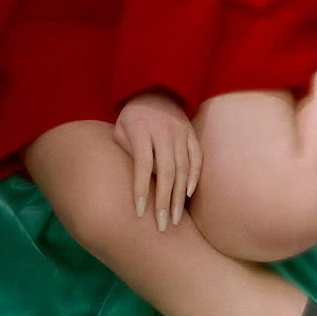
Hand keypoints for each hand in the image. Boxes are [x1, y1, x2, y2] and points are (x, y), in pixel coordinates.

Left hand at [113, 89, 202, 231]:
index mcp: (141, 129)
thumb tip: (134, 183)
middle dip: (164, 201)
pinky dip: (195, 177)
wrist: (153, 90)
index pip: (142, 164)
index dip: (141, 189)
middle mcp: (163, 130)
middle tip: (163, 226)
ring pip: (183, 168)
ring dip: (180, 196)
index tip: (138, 212)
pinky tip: (188, 194)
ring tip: (175, 218)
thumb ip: (126, 153)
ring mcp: (180, 131)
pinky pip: (197, 158)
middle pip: (166, 171)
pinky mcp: (191, 133)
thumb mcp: (120, 130)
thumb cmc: (131, 118)